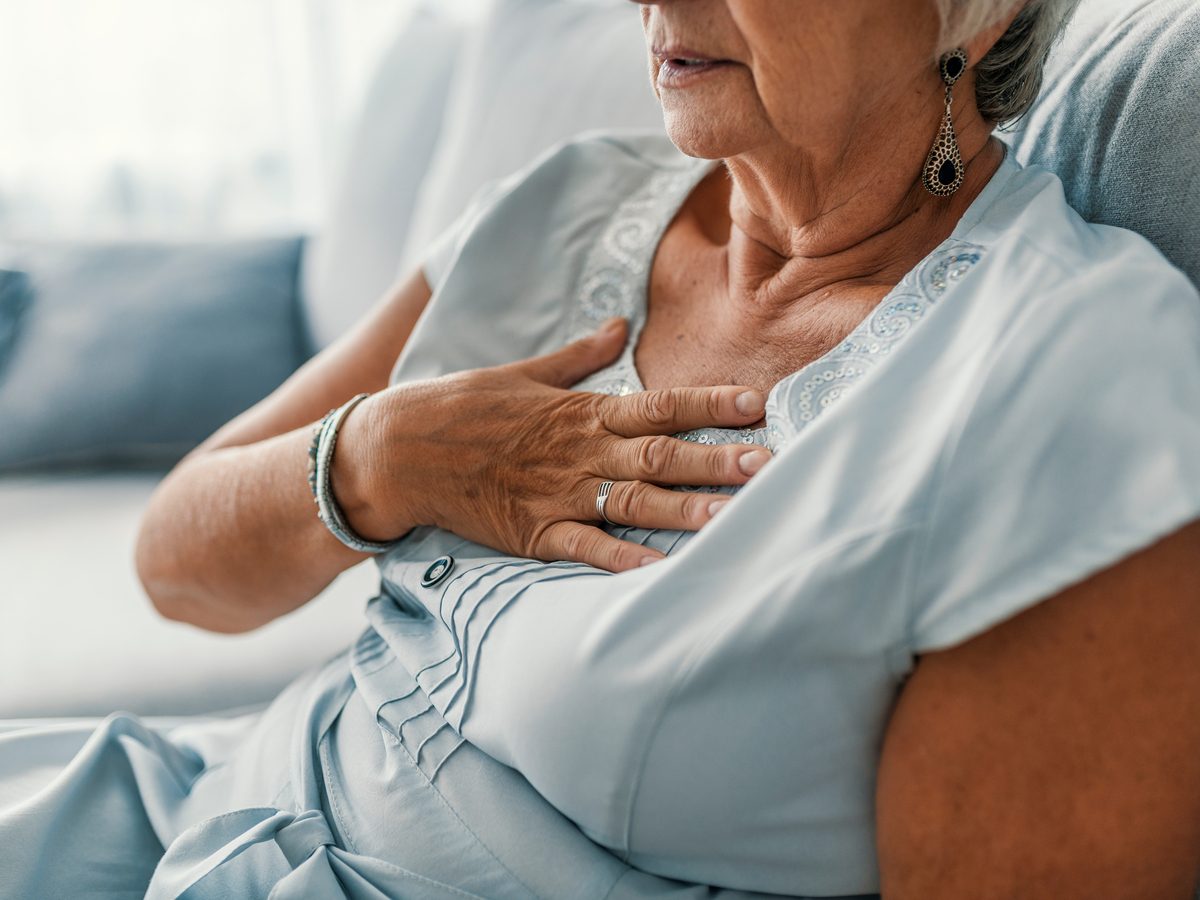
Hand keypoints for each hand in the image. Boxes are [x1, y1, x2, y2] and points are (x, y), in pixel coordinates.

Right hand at [332, 318, 771, 571]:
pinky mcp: (534, 533)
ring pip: (633, 505)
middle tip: (769, 465)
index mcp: (582, 411)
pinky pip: (585, 549)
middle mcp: (579, 452)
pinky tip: (661, 572)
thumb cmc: (463, 406)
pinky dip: (623, 561)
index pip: (660, 404)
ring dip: (686, 511)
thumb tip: (619, 325)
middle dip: (717, 460)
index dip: (710, 404)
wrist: (399, 449)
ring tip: (734, 517)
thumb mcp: (524, 373)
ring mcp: (558, 495)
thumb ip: (579, 356)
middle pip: (660, 456)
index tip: (758, 404)